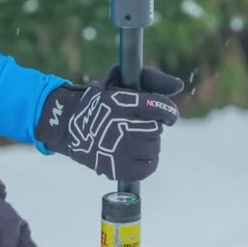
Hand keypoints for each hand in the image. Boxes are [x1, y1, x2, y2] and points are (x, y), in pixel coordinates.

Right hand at [35, 65, 183, 180]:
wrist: (69, 126)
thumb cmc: (102, 101)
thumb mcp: (120, 80)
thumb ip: (152, 78)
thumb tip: (178, 85)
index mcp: (121, 101)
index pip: (158, 107)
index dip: (168, 112)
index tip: (169, 116)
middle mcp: (119, 124)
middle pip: (156, 129)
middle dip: (152, 127)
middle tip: (140, 126)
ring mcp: (118, 148)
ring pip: (153, 148)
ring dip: (149, 143)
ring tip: (136, 139)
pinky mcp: (117, 168)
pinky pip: (148, 167)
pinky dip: (147, 162)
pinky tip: (137, 155)